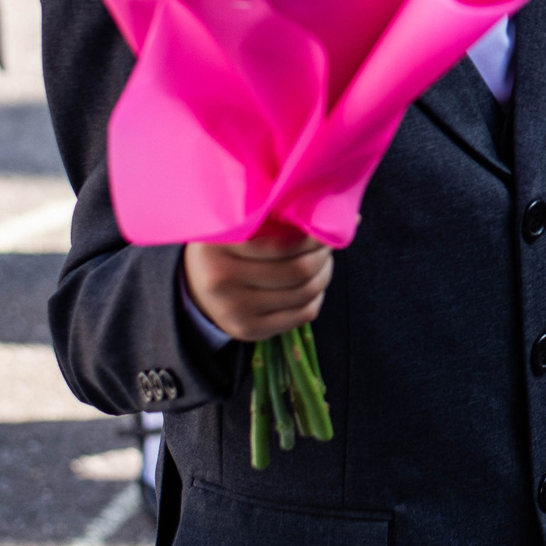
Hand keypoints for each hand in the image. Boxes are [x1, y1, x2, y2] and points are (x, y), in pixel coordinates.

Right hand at [183, 225, 332, 343]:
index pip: (284, 243)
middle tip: (327, 244)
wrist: (195, 286)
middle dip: (324, 255)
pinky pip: (303, 314)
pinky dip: (317, 297)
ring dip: (325, 274)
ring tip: (322, 261)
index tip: (322, 225)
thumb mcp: (240, 222)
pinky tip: (312, 284)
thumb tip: (350, 216)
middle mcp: (221, 279)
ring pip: (305, 293)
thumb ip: (281, 214)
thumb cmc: (230, 245)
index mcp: (218, 243)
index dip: (314, 235)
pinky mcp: (247, 331)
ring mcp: (233, 309)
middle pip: (300, 270)